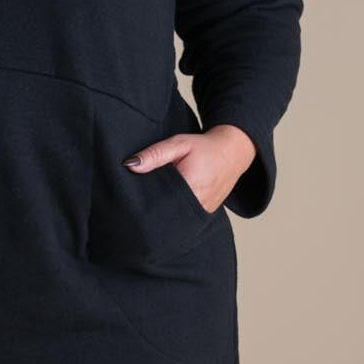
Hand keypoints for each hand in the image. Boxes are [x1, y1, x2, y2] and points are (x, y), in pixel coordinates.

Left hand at [121, 124, 256, 212]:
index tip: (131, 201)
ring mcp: (202, 212)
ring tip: (151, 206)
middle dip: (151, 211)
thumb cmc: (205, 147)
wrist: (233, 152)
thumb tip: (131, 164)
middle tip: (137, 206)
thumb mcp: (179, 144)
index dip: (144, 204)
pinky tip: (167, 206)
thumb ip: (156, 154)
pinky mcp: (205, 214)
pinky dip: (176, 214)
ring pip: (176, 220)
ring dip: (163, 214)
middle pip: (166, 215)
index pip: (159, 204)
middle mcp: (197, 204)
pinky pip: (186, 219)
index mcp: (189, 187)